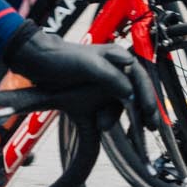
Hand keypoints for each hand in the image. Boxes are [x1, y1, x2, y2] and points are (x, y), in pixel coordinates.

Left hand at [3, 19, 157, 126]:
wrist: (36, 61)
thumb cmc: (61, 58)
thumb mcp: (87, 66)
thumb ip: (111, 77)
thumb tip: (130, 93)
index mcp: (117, 58)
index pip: (141, 78)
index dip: (148, 97)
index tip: (150, 115)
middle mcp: (115, 68)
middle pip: (135, 92)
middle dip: (140, 111)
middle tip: (147, 129)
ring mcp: (105, 80)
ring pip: (120, 102)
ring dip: (115, 116)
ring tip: (104, 126)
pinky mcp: (94, 91)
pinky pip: (107, 106)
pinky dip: (107, 116)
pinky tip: (101, 126)